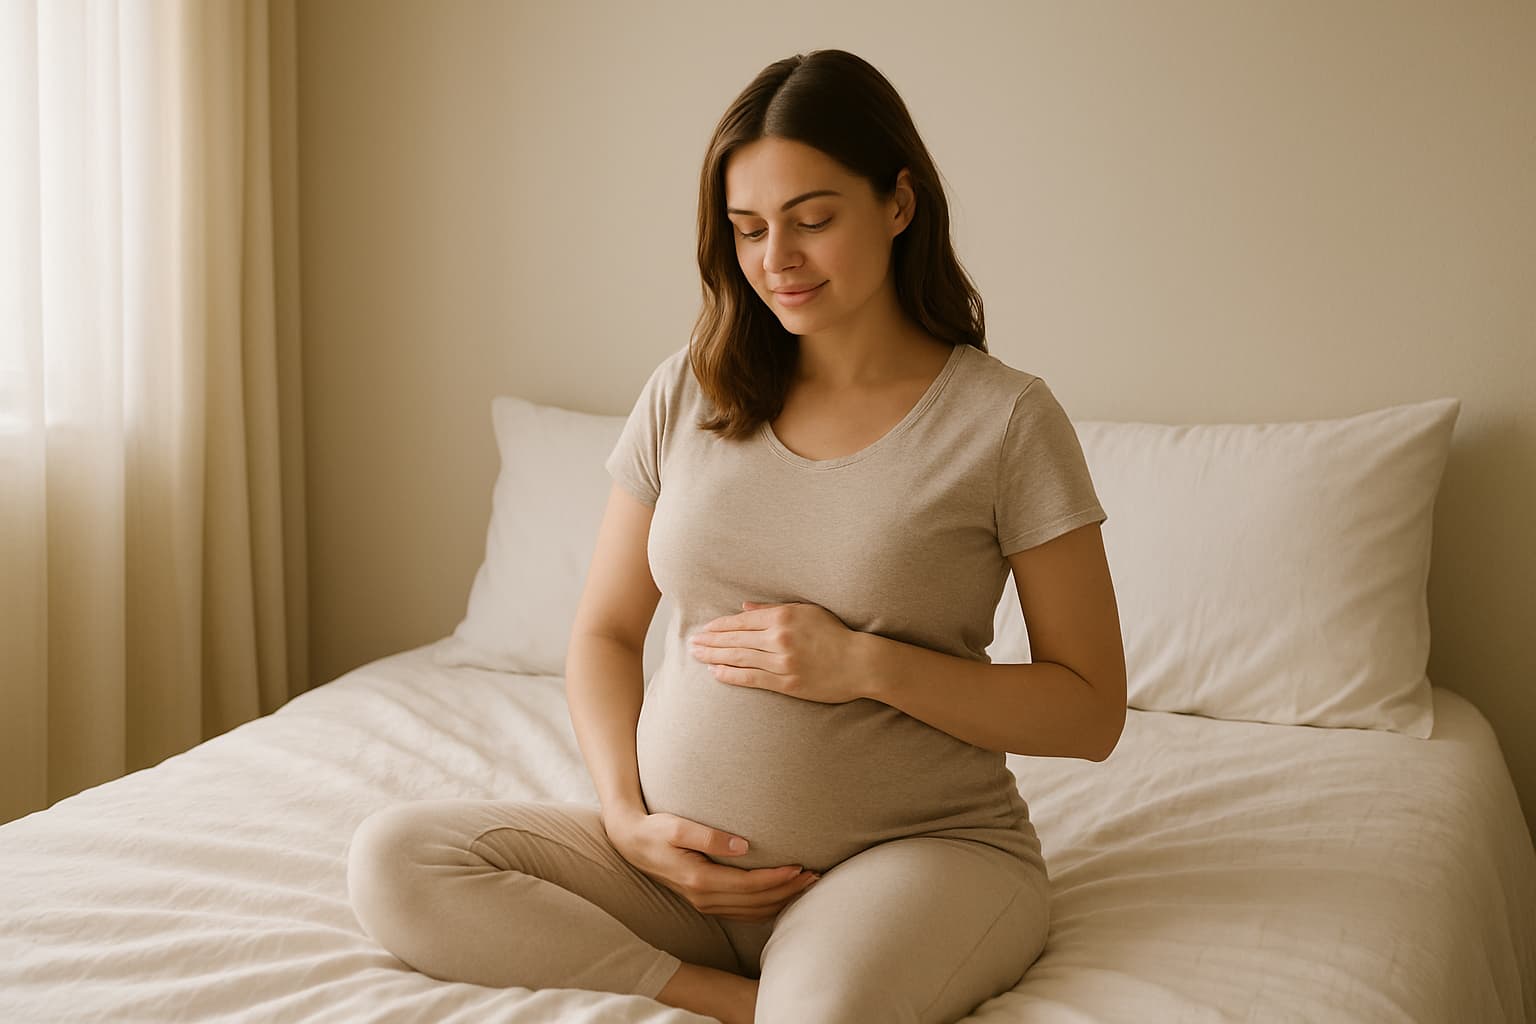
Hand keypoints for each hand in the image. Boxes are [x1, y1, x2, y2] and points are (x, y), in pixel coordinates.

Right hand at [602, 807, 819, 922]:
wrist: (631, 842)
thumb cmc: (655, 829)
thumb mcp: (678, 826)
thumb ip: (709, 837)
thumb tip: (742, 846)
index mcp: (699, 880)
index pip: (748, 885)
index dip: (777, 878)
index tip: (800, 866)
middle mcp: (703, 898)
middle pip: (755, 902)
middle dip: (787, 890)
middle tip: (815, 875)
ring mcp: (703, 903)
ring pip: (751, 911)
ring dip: (780, 900)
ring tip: (806, 884)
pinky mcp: (705, 901)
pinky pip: (742, 912)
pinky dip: (766, 907)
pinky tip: (781, 896)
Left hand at [689, 601, 863, 703]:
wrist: (860, 663)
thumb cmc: (835, 634)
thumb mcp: (807, 611)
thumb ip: (773, 609)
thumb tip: (745, 608)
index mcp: (783, 617)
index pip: (742, 621)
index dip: (720, 626)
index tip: (705, 629)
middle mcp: (779, 638)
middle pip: (735, 639)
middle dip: (710, 641)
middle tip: (692, 643)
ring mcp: (782, 662)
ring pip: (739, 658)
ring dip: (714, 657)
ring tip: (698, 656)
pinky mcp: (786, 683)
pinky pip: (752, 678)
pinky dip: (731, 675)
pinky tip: (716, 673)